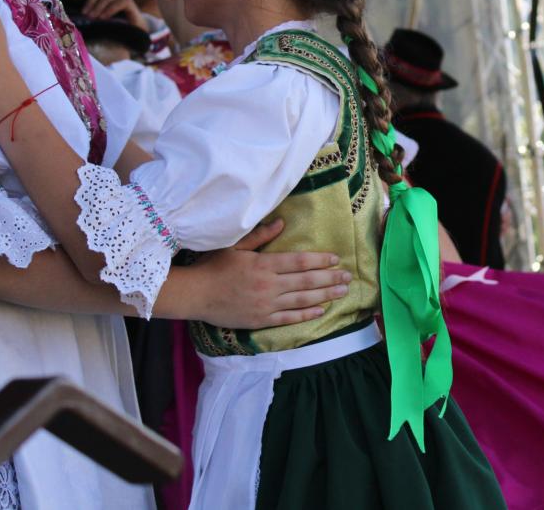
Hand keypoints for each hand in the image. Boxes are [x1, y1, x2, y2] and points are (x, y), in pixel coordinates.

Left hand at [70, 0, 148, 31]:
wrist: (135, 28)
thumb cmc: (116, 23)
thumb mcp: (101, 16)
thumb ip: (92, 12)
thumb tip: (77, 15)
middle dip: (89, 3)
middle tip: (84, 14)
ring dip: (98, 8)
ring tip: (92, 17)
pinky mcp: (128, 0)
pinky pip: (117, 3)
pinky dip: (109, 10)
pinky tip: (103, 17)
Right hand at [168, 220, 351, 327]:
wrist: (195, 295)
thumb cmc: (213, 266)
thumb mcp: (235, 245)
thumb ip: (260, 235)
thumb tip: (282, 222)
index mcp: (263, 264)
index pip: (299, 261)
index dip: (320, 260)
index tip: (336, 259)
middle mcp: (269, 285)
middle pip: (306, 281)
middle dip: (330, 279)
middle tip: (348, 277)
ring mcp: (266, 304)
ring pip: (302, 300)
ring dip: (325, 295)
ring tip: (342, 292)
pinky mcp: (261, 320)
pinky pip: (289, 318)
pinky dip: (306, 314)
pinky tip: (321, 310)